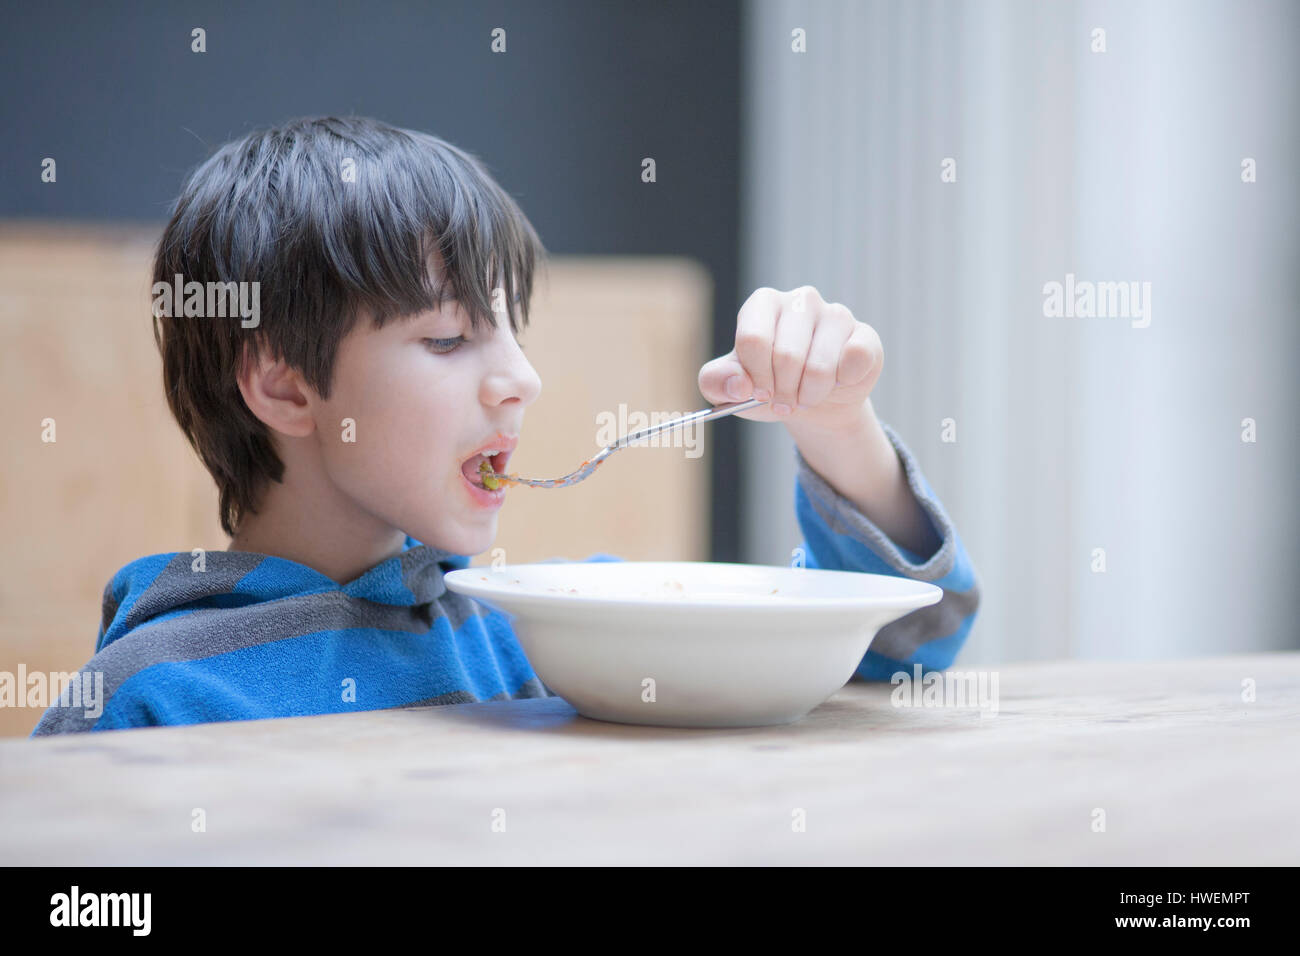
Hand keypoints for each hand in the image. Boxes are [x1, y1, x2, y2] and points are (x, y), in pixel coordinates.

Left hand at [698, 286, 882, 430]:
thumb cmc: (768, 386)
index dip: (755, 378)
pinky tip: (837, 381)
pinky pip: (854, 361)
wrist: (811, 403)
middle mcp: (801, 300)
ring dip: (810, 395)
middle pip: (786, 357)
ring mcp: (836, 314)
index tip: (759, 393)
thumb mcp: (732, 389)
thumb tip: (736, 384)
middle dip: (782, 392)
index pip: (753, 339)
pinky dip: (842, 384)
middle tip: (784, 401)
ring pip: (819, 367)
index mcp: (763, 303)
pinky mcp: (865, 335)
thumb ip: (715, 382)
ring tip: (806, 394)